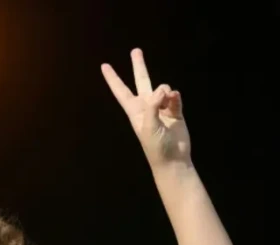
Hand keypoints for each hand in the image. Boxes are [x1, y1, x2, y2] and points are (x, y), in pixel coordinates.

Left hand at [101, 49, 190, 166]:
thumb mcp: (148, 126)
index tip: (104, 66)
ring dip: (165, 91)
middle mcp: (147, 106)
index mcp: (135, 111)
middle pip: (141, 81)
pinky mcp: (175, 111)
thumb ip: (153, 105)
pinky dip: (176, 97)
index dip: (113, 78)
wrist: (173, 159)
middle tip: (136, 51)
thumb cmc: (155, 147)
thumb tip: (162, 89)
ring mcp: (161, 107)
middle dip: (139, 66)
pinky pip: (175, 96)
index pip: (121, 91)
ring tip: (167, 102)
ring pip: (163, 88)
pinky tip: (175, 101)